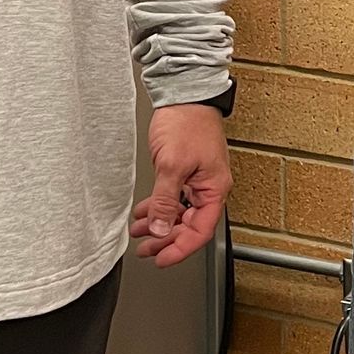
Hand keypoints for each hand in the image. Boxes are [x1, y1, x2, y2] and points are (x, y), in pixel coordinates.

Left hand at [132, 102, 231, 264]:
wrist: (184, 93)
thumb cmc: (187, 122)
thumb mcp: (171, 165)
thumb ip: (164, 201)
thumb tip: (159, 229)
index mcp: (214, 189)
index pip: (200, 231)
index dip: (180, 249)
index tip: (161, 259)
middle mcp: (209, 188)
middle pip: (189, 226)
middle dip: (166, 239)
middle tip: (145, 249)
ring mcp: (197, 180)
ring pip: (179, 214)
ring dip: (159, 225)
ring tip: (138, 233)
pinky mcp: (185, 172)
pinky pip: (173, 199)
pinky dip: (157, 208)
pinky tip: (143, 213)